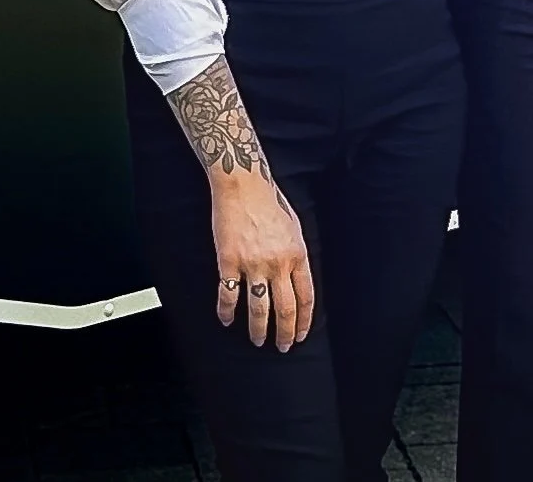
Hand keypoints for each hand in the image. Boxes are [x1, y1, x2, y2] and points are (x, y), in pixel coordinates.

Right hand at [209, 169, 315, 350]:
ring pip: (259, 308)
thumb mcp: (295, 228)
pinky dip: (227, 311)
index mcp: (298, 254)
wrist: (244, 186)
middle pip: (285, 308)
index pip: (306, 297)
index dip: (304, 320)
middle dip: (286, 332)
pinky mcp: (229, 262)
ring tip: (258, 341)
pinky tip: (226, 320)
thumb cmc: (270, 203)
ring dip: (259, 329)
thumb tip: (296, 279)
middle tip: (283, 346)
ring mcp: (253, 264)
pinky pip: (228, 295)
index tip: (302, 334)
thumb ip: (296, 255)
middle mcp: (278, 263)